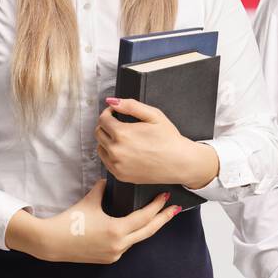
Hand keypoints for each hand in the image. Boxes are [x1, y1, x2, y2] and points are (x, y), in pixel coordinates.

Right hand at [5, 177, 181, 263]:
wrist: (52, 242)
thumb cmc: (70, 220)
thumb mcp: (89, 201)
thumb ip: (102, 189)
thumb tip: (107, 181)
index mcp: (117, 230)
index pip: (144, 217)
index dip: (157, 207)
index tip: (166, 197)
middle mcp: (119, 245)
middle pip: (148, 231)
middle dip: (163, 219)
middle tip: (175, 209)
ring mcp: (114, 254)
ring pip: (137, 239)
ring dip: (147, 227)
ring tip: (157, 216)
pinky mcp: (108, 258)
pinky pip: (126, 245)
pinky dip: (132, 235)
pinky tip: (136, 228)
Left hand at [95, 97, 218, 189]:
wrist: (179, 163)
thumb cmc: (169, 139)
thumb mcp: (153, 115)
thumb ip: (130, 106)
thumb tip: (112, 102)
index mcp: (122, 134)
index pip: (103, 119)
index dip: (108, 113)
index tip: (115, 113)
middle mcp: (116, 151)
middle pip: (98, 133)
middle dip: (106, 125)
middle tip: (119, 124)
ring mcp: (117, 165)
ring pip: (100, 148)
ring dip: (106, 140)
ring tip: (122, 138)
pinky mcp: (120, 175)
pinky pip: (106, 162)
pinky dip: (110, 154)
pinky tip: (124, 151)